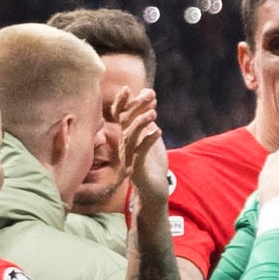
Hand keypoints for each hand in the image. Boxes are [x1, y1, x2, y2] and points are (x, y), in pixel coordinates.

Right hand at [110, 86, 170, 202]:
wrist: (154, 191)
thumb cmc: (152, 164)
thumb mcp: (151, 137)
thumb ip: (148, 119)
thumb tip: (150, 96)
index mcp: (127, 136)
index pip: (119, 115)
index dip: (121, 102)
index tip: (128, 88)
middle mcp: (125, 145)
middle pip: (125, 122)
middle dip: (136, 107)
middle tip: (151, 95)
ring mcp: (129, 158)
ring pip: (130, 137)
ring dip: (141, 123)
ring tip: (153, 113)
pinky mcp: (136, 170)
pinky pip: (140, 153)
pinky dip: (148, 141)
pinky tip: (158, 132)